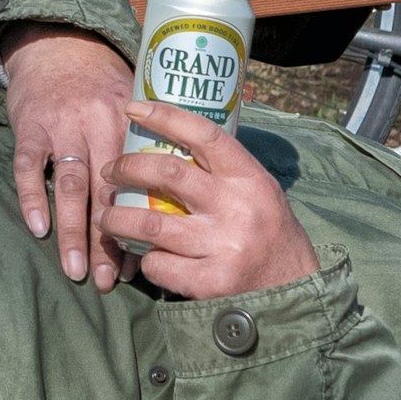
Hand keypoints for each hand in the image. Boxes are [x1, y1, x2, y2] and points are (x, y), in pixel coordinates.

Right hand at [2, 25, 135, 287]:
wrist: (57, 45)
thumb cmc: (101, 82)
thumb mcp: (133, 103)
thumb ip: (151, 142)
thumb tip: (178, 197)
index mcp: (130, 123)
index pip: (139, 185)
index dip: (140, 226)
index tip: (141, 264)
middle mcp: (98, 125)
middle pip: (106, 193)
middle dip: (108, 241)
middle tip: (110, 282)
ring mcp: (61, 127)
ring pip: (69, 187)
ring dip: (72, 233)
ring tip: (76, 270)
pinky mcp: (29, 127)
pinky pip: (29, 168)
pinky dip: (32, 199)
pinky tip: (38, 230)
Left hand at [99, 106, 321, 300]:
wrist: (294, 291)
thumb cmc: (270, 234)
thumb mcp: (259, 192)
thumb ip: (223, 172)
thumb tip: (170, 145)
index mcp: (249, 178)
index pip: (205, 134)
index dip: (166, 116)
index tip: (133, 107)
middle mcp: (236, 208)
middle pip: (167, 173)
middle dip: (127, 168)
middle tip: (110, 171)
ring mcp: (222, 246)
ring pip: (149, 224)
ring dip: (116, 219)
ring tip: (106, 217)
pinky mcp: (210, 283)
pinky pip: (158, 265)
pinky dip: (146, 260)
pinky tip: (147, 258)